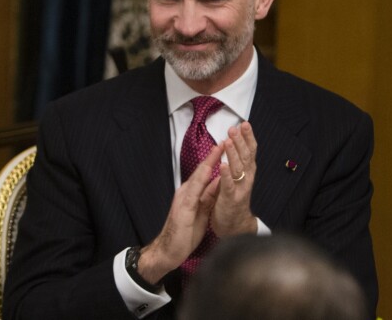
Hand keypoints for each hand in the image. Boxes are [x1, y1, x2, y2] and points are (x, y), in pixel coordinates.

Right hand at [137, 143, 221, 284]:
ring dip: (209, 161)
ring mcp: (183, 197)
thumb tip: (217, 184)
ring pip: (198, 175)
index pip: (205, 173)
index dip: (215, 160)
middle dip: (213, 155)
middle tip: (225, 140)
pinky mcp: (183, 206)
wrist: (167, 250)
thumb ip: (207, 198)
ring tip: (219, 148)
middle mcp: (186, 191)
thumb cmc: (184, 234)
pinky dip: (203, 178)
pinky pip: (195, 189)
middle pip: (202, 170)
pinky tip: (209, 170)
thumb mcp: (201, 213)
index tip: (225, 148)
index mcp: (191, 193)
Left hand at [211, 121, 257, 236]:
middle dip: (241, 141)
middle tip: (236, 128)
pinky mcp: (231, 199)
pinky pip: (229, 185)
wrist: (235, 225)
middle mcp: (247, 178)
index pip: (250, 151)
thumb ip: (237, 161)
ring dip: (233, 154)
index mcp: (248, 171)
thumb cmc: (234, 197)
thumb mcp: (238, 176)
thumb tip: (234, 141)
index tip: (245, 123)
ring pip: (238, 168)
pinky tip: (223, 165)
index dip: (248, 137)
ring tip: (229, 141)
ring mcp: (240, 189)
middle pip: (245, 156)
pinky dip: (226, 175)